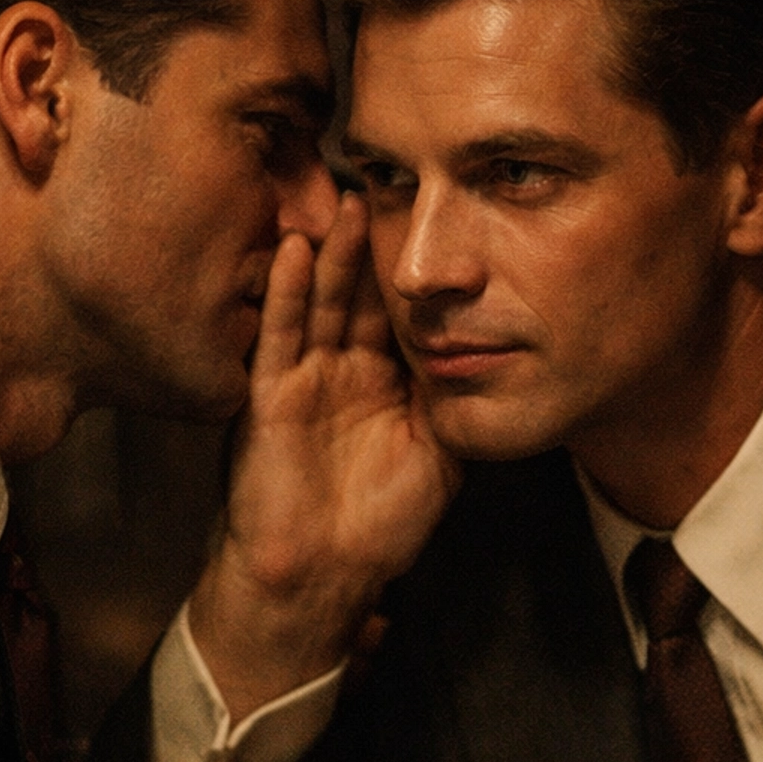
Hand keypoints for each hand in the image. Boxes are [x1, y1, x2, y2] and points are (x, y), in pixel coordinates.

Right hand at [189, 196, 460, 723]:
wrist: (321, 576)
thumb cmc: (380, 528)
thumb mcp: (439, 456)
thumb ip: (456, 402)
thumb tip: (492, 352)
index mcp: (385, 384)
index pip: (403, 313)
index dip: (419, 273)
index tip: (439, 222)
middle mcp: (344, 372)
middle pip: (360, 296)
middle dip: (373, 245)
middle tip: (388, 185)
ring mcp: (305, 379)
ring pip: (320, 304)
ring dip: (331, 254)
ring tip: (346, 199)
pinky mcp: (270, 395)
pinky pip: (279, 336)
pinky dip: (285, 293)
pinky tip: (293, 249)